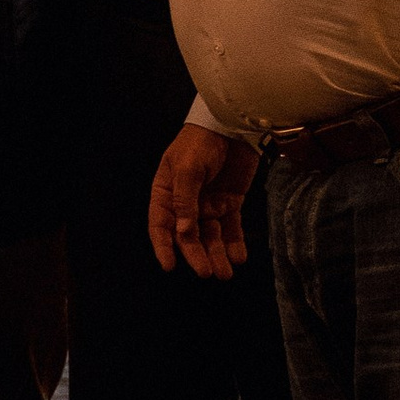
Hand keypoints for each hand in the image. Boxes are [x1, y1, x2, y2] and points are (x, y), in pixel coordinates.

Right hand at [149, 123, 258, 281]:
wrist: (233, 126)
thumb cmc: (201, 142)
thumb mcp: (188, 168)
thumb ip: (185, 201)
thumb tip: (182, 232)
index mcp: (166, 193)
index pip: (161, 225)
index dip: (163, 246)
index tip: (169, 266)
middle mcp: (186, 203)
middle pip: (188, 235)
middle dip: (196, 254)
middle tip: (205, 272)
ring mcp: (209, 204)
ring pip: (211, 236)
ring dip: (216, 255)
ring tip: (225, 273)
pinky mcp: (230, 203)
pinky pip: (231, 228)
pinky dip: (235, 244)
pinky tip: (238, 257)